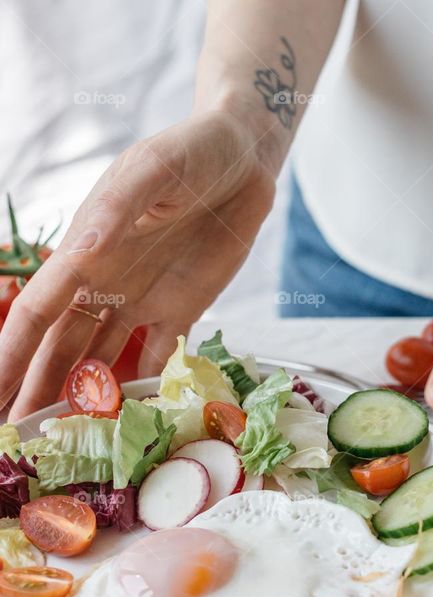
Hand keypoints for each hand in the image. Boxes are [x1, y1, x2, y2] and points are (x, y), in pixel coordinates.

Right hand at [0, 110, 280, 417]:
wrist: (245, 156)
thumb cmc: (192, 150)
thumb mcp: (155, 170)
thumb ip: (120, 206)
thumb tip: (84, 245)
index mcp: (86, 251)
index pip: (38, 313)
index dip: (10, 355)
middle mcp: (104, 283)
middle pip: (57, 349)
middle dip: (32, 393)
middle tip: (15, 442)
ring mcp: (140, 301)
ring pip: (96, 362)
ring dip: (76, 402)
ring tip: (57, 445)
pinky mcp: (180, 310)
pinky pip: (154, 361)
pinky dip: (138, 393)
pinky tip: (124, 427)